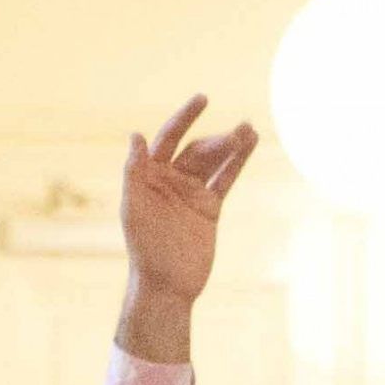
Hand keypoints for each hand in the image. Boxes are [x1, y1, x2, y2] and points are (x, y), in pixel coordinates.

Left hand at [118, 95, 257, 362]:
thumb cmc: (144, 249)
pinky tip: (250, 145)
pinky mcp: (209, 208)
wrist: (166, 285)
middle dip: (218, 140)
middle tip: (239, 134)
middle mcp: (171, 179)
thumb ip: (134, 171)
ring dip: (231, 145)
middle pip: (197, 150)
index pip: (170, 137)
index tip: (203, 99)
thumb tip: (136, 135)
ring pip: (214, 162)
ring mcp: (191, 193)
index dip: (185, 118)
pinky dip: (237, 163)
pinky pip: (225, 180)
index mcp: (150, 175)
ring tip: (250, 130)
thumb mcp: (134, 208)